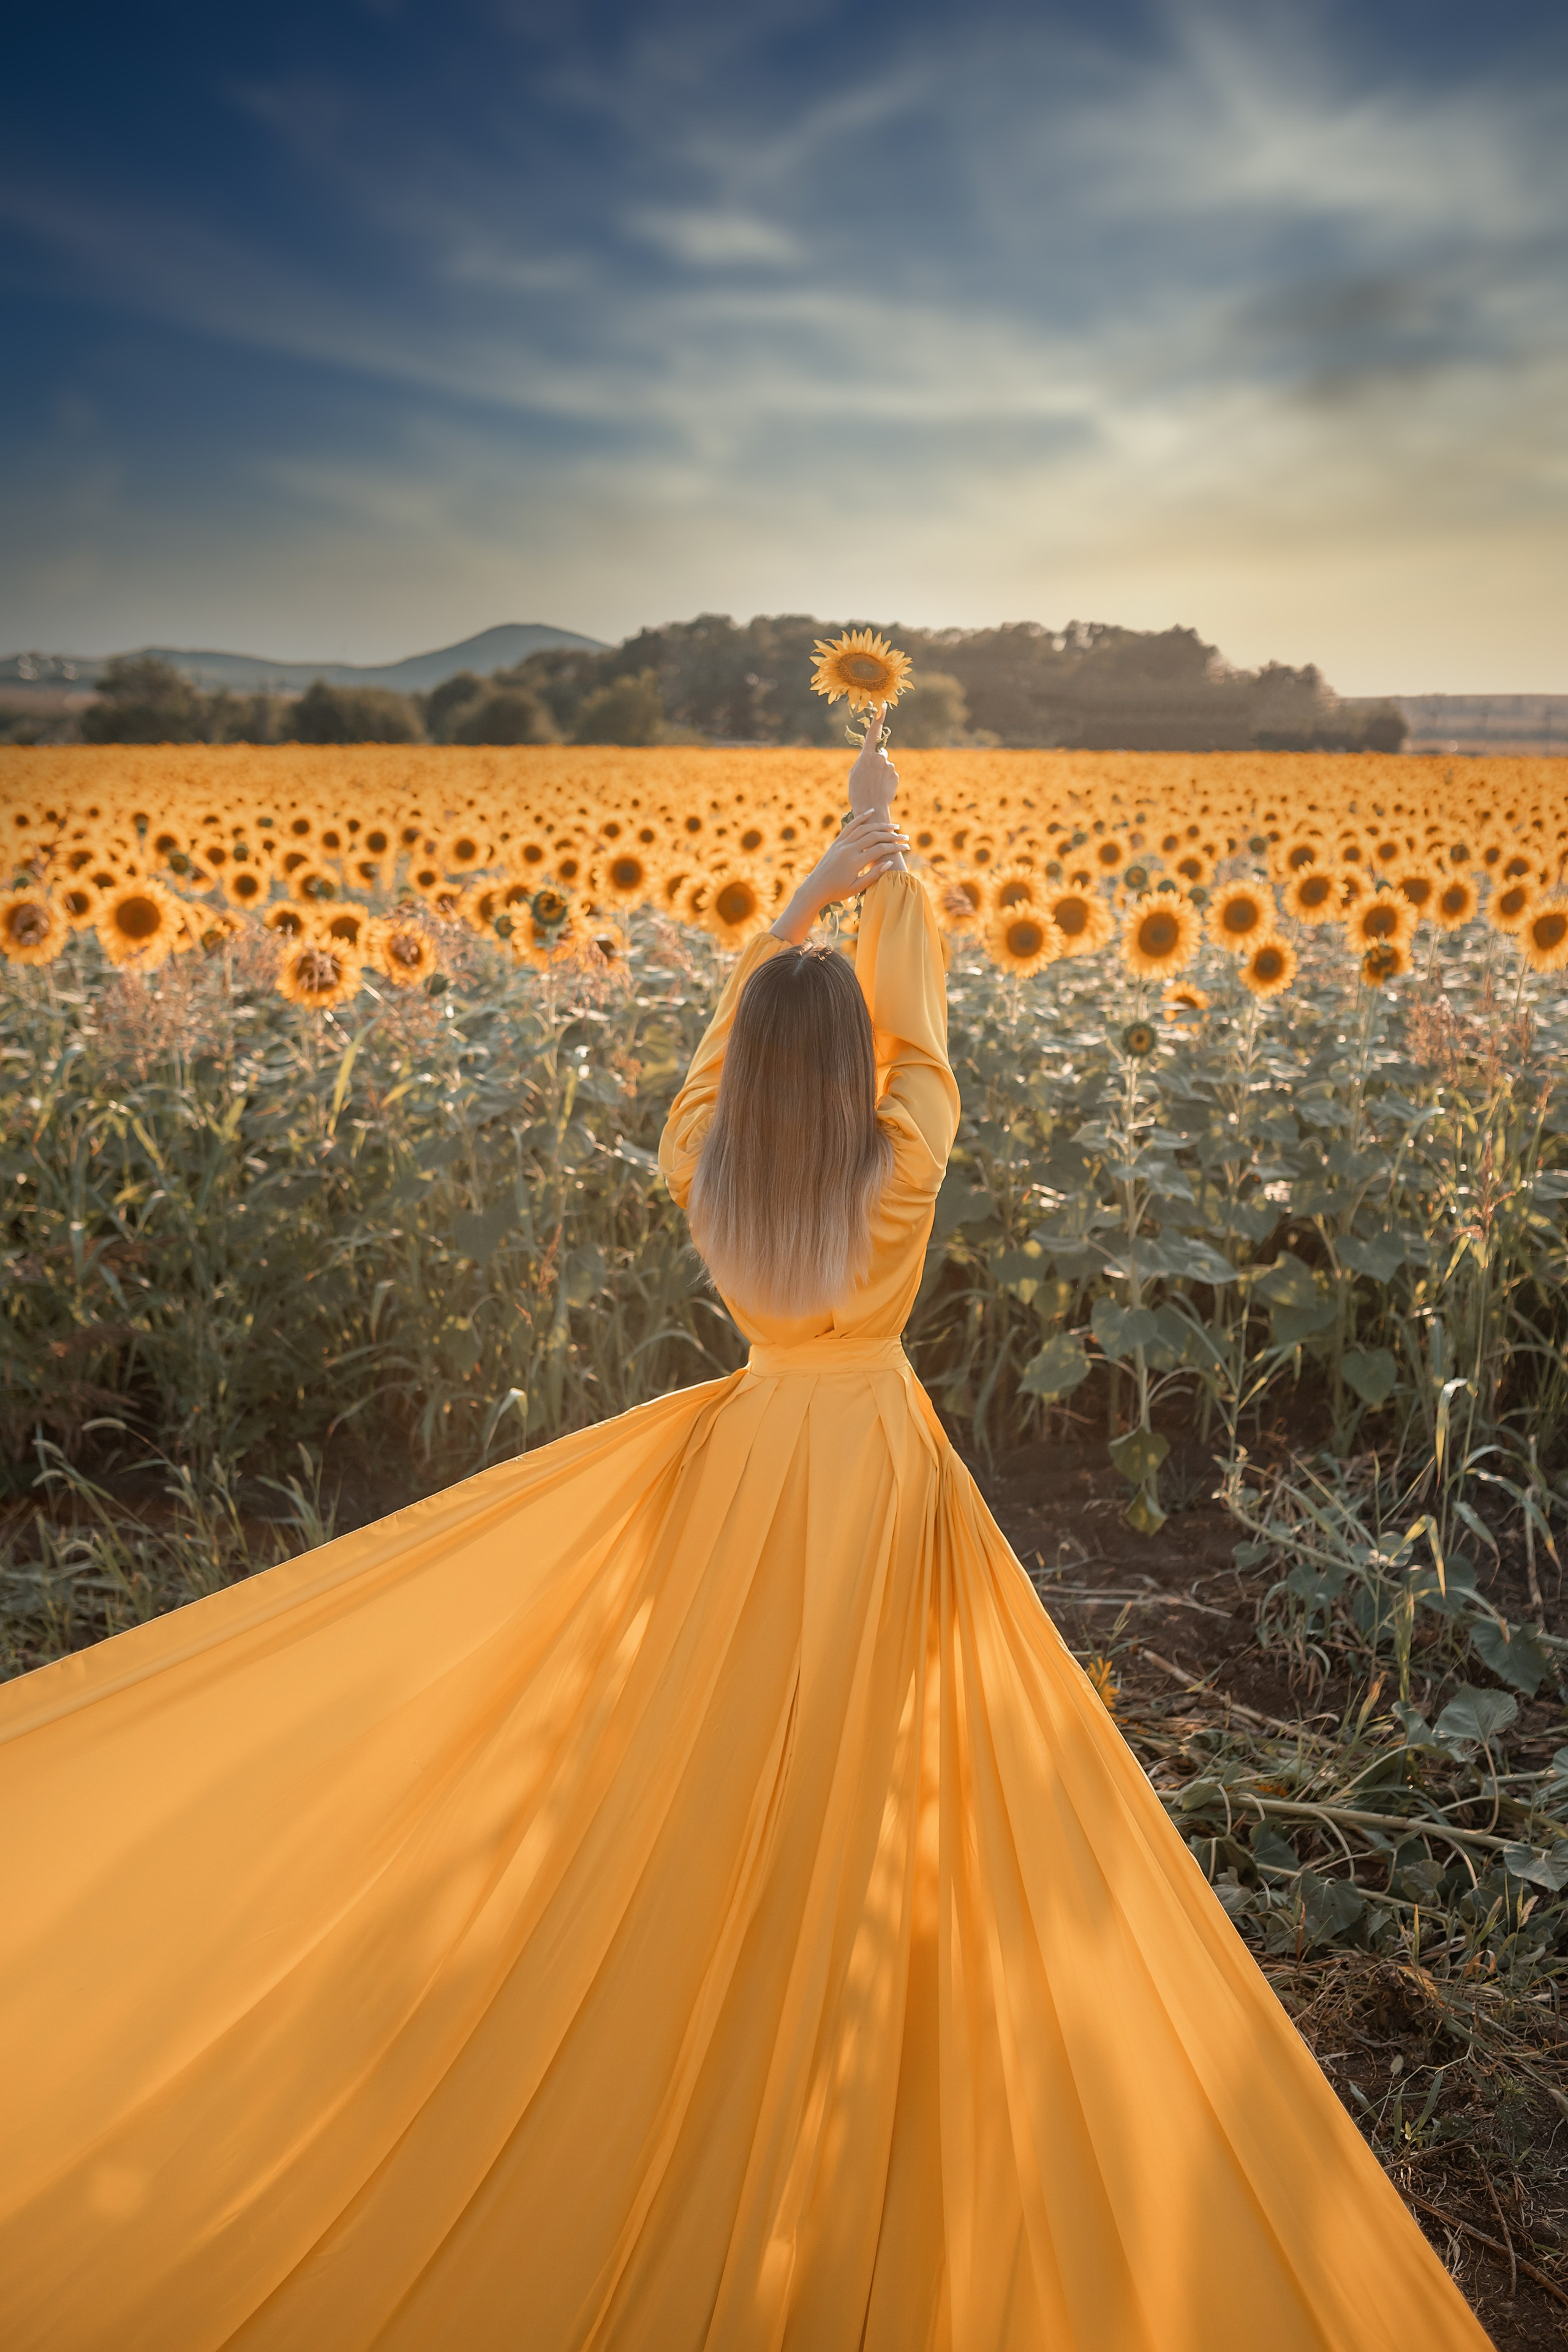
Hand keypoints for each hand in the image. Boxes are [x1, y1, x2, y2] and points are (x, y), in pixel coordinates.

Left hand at [769, 808, 908, 942]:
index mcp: (854, 862)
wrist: (815, 888)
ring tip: (894, 827)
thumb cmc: (837, 892)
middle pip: (874, 836)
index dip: (895, 848)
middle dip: (892, 836)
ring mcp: (841, 844)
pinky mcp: (837, 842)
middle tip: (905, 837)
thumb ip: (873, 875)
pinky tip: (871, 812)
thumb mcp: (857, 888)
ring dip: (880, 826)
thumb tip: (889, 862)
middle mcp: (847, 849)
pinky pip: (850, 826)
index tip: (906, 848)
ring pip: (863, 828)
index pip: (880, 850)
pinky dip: (861, 818)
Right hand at [848, 704, 898, 815]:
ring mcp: (889, 766)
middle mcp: (880, 758)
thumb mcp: (854, 773)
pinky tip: (881, 789)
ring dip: (880, 773)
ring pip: (885, 765)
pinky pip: (890, 774)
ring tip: (874, 786)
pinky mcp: (895, 775)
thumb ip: (863, 761)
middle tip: (868, 778)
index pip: (872, 733)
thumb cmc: (857, 792)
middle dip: (876, 762)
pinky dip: (886, 780)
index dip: (878, 719)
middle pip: (879, 754)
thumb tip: (873, 758)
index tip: (883, 706)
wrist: (871, 809)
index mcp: (866, 756)